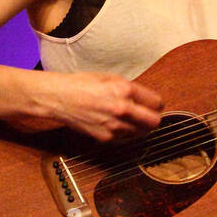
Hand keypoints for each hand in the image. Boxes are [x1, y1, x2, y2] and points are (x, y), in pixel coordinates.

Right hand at [37, 71, 163, 142]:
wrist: (60, 98)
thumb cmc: (82, 84)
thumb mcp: (110, 77)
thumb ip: (130, 88)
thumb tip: (145, 99)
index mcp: (125, 90)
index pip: (157, 103)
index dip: (156, 103)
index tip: (153, 104)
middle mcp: (123, 109)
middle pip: (154, 122)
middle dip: (154, 118)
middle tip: (148, 115)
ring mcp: (115, 126)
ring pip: (142, 133)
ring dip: (140, 127)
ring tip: (131, 120)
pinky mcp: (106, 138)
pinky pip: (126, 139)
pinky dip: (126, 134)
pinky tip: (117, 125)